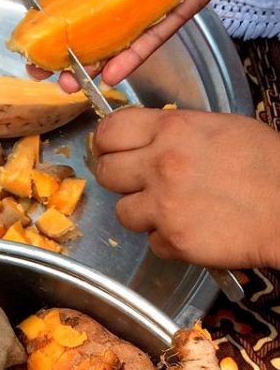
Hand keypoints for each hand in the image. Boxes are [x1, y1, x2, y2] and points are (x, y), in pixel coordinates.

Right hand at [31, 0, 274, 89]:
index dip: (44, 18)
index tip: (28, 40)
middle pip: (81, 26)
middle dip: (60, 53)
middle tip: (41, 74)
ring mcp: (143, 3)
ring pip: (111, 41)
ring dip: (90, 65)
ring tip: (71, 85)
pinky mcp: (172, 12)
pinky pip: (149, 39)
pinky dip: (131, 58)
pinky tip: (111, 76)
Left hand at [93, 108, 279, 268]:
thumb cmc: (268, 165)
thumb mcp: (219, 128)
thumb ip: (174, 132)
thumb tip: (142, 139)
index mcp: (173, 130)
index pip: (109, 132)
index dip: (106, 143)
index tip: (110, 150)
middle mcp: (161, 165)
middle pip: (105, 172)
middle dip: (117, 178)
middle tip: (136, 181)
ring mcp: (164, 205)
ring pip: (122, 211)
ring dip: (141, 212)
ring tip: (170, 208)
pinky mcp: (173, 240)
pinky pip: (151, 240)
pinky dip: (166, 238)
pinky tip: (191, 228)